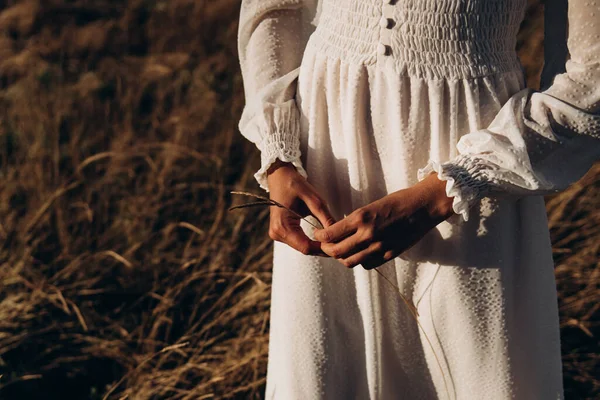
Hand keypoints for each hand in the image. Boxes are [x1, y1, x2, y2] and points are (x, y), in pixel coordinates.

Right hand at [266, 159, 335, 256]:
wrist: (279, 176)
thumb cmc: (296, 185)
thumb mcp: (314, 199)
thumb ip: (326, 218)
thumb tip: (339, 234)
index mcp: (282, 226)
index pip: (306, 247)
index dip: (323, 248)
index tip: (339, 245)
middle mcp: (277, 233)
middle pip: (304, 249)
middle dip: (322, 248)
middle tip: (340, 245)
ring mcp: (277, 234)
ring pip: (302, 247)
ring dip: (317, 246)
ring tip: (334, 241)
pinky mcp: (281, 232)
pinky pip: (298, 241)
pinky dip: (311, 241)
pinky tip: (323, 238)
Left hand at [313, 172, 454, 268]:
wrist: (423, 207)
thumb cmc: (398, 201)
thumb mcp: (371, 206)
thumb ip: (355, 221)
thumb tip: (339, 232)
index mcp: (361, 218)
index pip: (330, 234)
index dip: (320, 237)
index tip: (318, 234)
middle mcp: (367, 235)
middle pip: (336, 252)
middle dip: (327, 250)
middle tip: (326, 245)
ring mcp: (379, 247)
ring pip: (350, 262)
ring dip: (342, 257)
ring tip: (342, 250)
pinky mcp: (389, 255)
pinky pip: (367, 264)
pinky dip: (360, 261)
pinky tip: (361, 252)